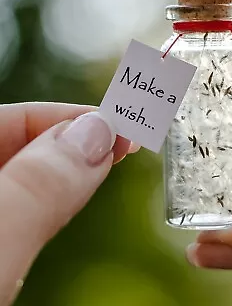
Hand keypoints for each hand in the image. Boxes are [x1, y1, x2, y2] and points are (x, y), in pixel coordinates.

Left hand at [0, 103, 138, 304]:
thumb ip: (33, 192)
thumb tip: (97, 135)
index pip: (8, 121)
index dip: (68, 118)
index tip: (120, 126)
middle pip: (16, 146)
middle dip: (75, 140)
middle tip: (124, 143)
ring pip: (21, 178)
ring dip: (68, 167)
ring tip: (107, 159)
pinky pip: (20, 209)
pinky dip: (52, 198)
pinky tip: (70, 195)